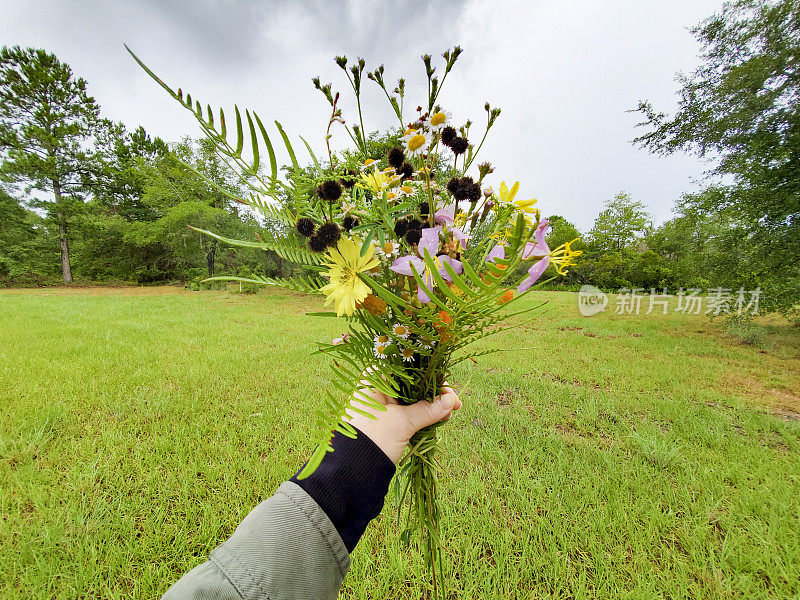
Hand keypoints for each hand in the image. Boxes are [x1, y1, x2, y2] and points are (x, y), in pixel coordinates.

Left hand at [345, 384, 461, 463]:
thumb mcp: (402, 423)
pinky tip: (441, 417)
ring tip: (451, 412)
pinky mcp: (387, 419)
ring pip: (413, 398)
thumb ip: (428, 410)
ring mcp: (382, 403)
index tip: (448, 390)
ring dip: (432, 404)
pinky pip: (409, 411)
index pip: (408, 369)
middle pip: (413, 383)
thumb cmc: (372, 439)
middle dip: (435, 393)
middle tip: (455, 403)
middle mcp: (377, 386)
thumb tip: (451, 401)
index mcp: (374, 378)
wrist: (351, 472)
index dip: (431, 376)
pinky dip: (424, 414)